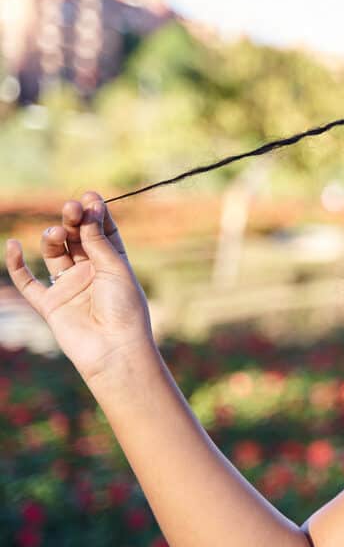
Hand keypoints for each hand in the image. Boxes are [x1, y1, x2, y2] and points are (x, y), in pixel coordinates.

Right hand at [4, 191, 156, 383]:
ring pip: (54, 253)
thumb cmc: (124, 309)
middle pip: (77, 238)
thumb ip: (97, 242)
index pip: (102, 232)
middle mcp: (91, 273)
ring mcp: (70, 287)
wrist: (114, 350)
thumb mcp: (116, 269)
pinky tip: (14, 245)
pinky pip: (28, 282)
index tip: (89, 196)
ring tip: (57, 232)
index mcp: (114, 264)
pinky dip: (17, 264)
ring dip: (53, 238)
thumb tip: (87, 212)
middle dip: (73, 220)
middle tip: (71, 207)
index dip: (95, 214)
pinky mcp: (50, 304)